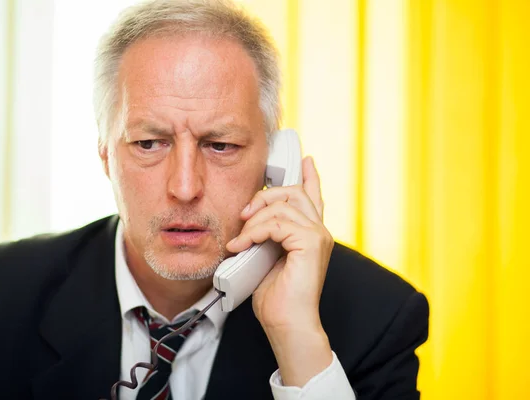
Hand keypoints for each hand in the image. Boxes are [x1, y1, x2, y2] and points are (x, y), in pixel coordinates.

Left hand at [226, 156, 334, 386]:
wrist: (287, 323)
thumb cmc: (276, 297)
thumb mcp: (266, 257)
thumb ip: (267, 235)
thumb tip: (250, 219)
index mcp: (311, 233)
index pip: (313, 196)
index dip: (309, 176)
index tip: (305, 159)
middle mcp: (319, 230)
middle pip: (293, 192)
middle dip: (264, 196)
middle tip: (244, 214)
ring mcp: (318, 235)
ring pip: (283, 205)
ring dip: (254, 220)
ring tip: (239, 240)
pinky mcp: (311, 243)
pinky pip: (277, 223)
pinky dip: (255, 232)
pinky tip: (243, 245)